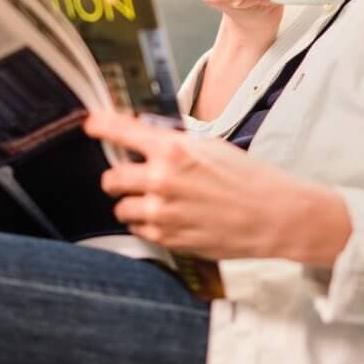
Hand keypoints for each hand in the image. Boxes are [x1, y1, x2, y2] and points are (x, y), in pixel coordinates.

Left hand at [84, 110, 351, 266]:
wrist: (274, 216)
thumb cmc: (248, 178)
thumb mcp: (210, 146)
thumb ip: (174, 144)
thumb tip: (146, 139)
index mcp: (173, 149)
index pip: (121, 130)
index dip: (100, 125)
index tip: (89, 124)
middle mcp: (161, 179)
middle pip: (111, 178)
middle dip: (119, 176)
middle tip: (134, 176)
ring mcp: (162, 212)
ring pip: (121, 207)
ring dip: (132, 203)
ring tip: (157, 201)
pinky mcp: (168, 238)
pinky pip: (139, 229)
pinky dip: (147, 223)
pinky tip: (170, 217)